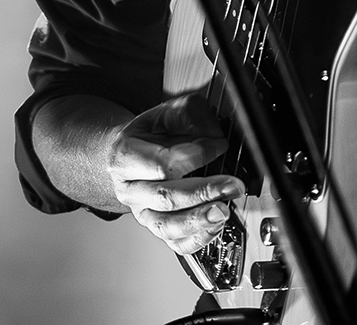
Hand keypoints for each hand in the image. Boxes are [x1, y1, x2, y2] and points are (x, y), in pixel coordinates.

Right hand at [106, 92, 244, 256]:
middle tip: (231, 185)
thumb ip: (185, 115)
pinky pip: (175, 243)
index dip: (196, 156)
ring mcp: (142, 212)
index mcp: (125, 157)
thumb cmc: (146, 135)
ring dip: (199, 220)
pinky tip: (215, 226)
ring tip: (223, 212)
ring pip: (167, 226)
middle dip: (203, 192)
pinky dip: (197, 238)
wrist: (127, 155)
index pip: (163, 163)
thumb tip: (213, 128)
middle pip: (166, 197)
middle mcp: (131, 189)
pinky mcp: (156, 228)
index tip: (220, 145)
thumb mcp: (161, 113)